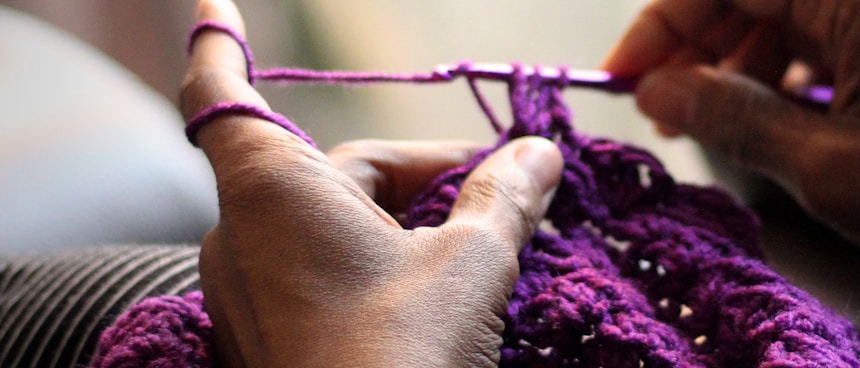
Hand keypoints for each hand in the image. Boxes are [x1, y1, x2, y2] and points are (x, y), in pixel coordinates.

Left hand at [181, 0, 562, 365]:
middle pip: (333, 170)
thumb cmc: (402, 352)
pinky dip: (378, 267)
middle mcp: (244, 236)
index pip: (224, 94)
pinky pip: (323, 277)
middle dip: (419, 174)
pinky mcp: (270, 341)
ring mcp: (250, 296)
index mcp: (275, 191)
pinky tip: (438, 295)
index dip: (220, 44)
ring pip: (334, 228)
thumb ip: (503, 198)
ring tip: (481, 249)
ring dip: (405, 224)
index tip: (213, 2)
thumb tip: (539, 152)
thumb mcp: (471, 264)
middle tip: (499, 192)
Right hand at [606, 0, 859, 365]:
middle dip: (697, 45)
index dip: (665, 25)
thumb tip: (661, 90)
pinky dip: (779, 81)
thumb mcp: (827, 164)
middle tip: (659, 105)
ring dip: (735, 67)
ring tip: (707, 123)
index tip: (626, 73)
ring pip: (783, 20)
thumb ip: (732, 118)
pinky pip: (819, 46)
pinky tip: (767, 124)